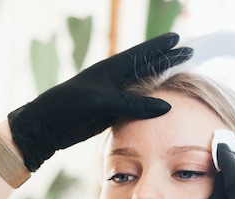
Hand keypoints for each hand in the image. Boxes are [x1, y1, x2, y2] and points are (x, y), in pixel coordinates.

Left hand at [8, 32, 192, 170]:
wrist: (46, 126)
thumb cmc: (69, 106)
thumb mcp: (102, 101)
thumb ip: (133, 103)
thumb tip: (165, 106)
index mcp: (110, 69)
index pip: (140, 55)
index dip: (159, 46)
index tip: (177, 37)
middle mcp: (113, 81)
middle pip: (146, 68)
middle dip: (166, 60)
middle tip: (188, 52)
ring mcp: (112, 98)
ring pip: (142, 88)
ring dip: (159, 83)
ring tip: (179, 75)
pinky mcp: (109, 114)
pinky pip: (134, 107)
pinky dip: (148, 106)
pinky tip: (159, 106)